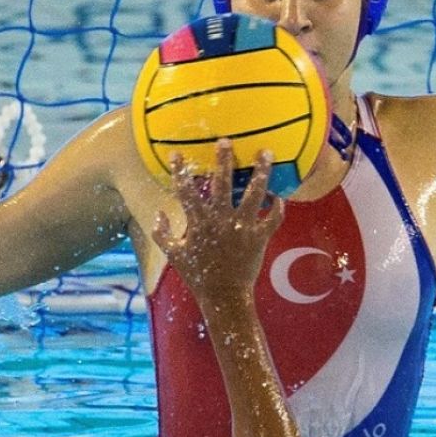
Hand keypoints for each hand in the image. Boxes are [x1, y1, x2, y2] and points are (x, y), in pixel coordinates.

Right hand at [150, 140, 283, 305]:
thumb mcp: (174, 255)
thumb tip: (157, 214)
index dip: (180, 170)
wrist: (223, 296)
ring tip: (266, 153)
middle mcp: (222, 219)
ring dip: (261, 171)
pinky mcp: (260, 237)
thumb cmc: (197, 276)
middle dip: (224, 160)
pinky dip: (278, 206)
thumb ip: (162, 234)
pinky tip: (278, 195)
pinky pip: (273, 217)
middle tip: (226, 141)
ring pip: (254, 193)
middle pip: (223, 182)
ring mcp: (243, 227)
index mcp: (199, 222)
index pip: (185, 190)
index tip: (177, 154)